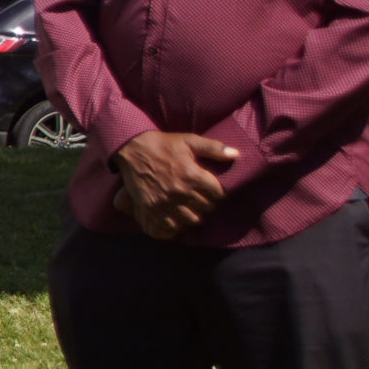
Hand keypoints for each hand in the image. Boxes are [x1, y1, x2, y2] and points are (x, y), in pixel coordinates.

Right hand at [112, 130, 238, 239]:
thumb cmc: (163, 144)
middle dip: (207, 203)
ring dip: (193, 215)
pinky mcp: (150, 209)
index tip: (213, 190)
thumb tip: (236, 155)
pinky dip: (174, 226)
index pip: (218, 194)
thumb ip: (214, 148)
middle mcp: (180, 192)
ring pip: (190, 220)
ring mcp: (164, 203)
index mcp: (192, 175)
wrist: (132, 149)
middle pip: (206, 209)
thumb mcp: (189, 141)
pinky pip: (168, 228)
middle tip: (202, 198)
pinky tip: (175, 219)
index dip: (218, 192)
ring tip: (190, 208)